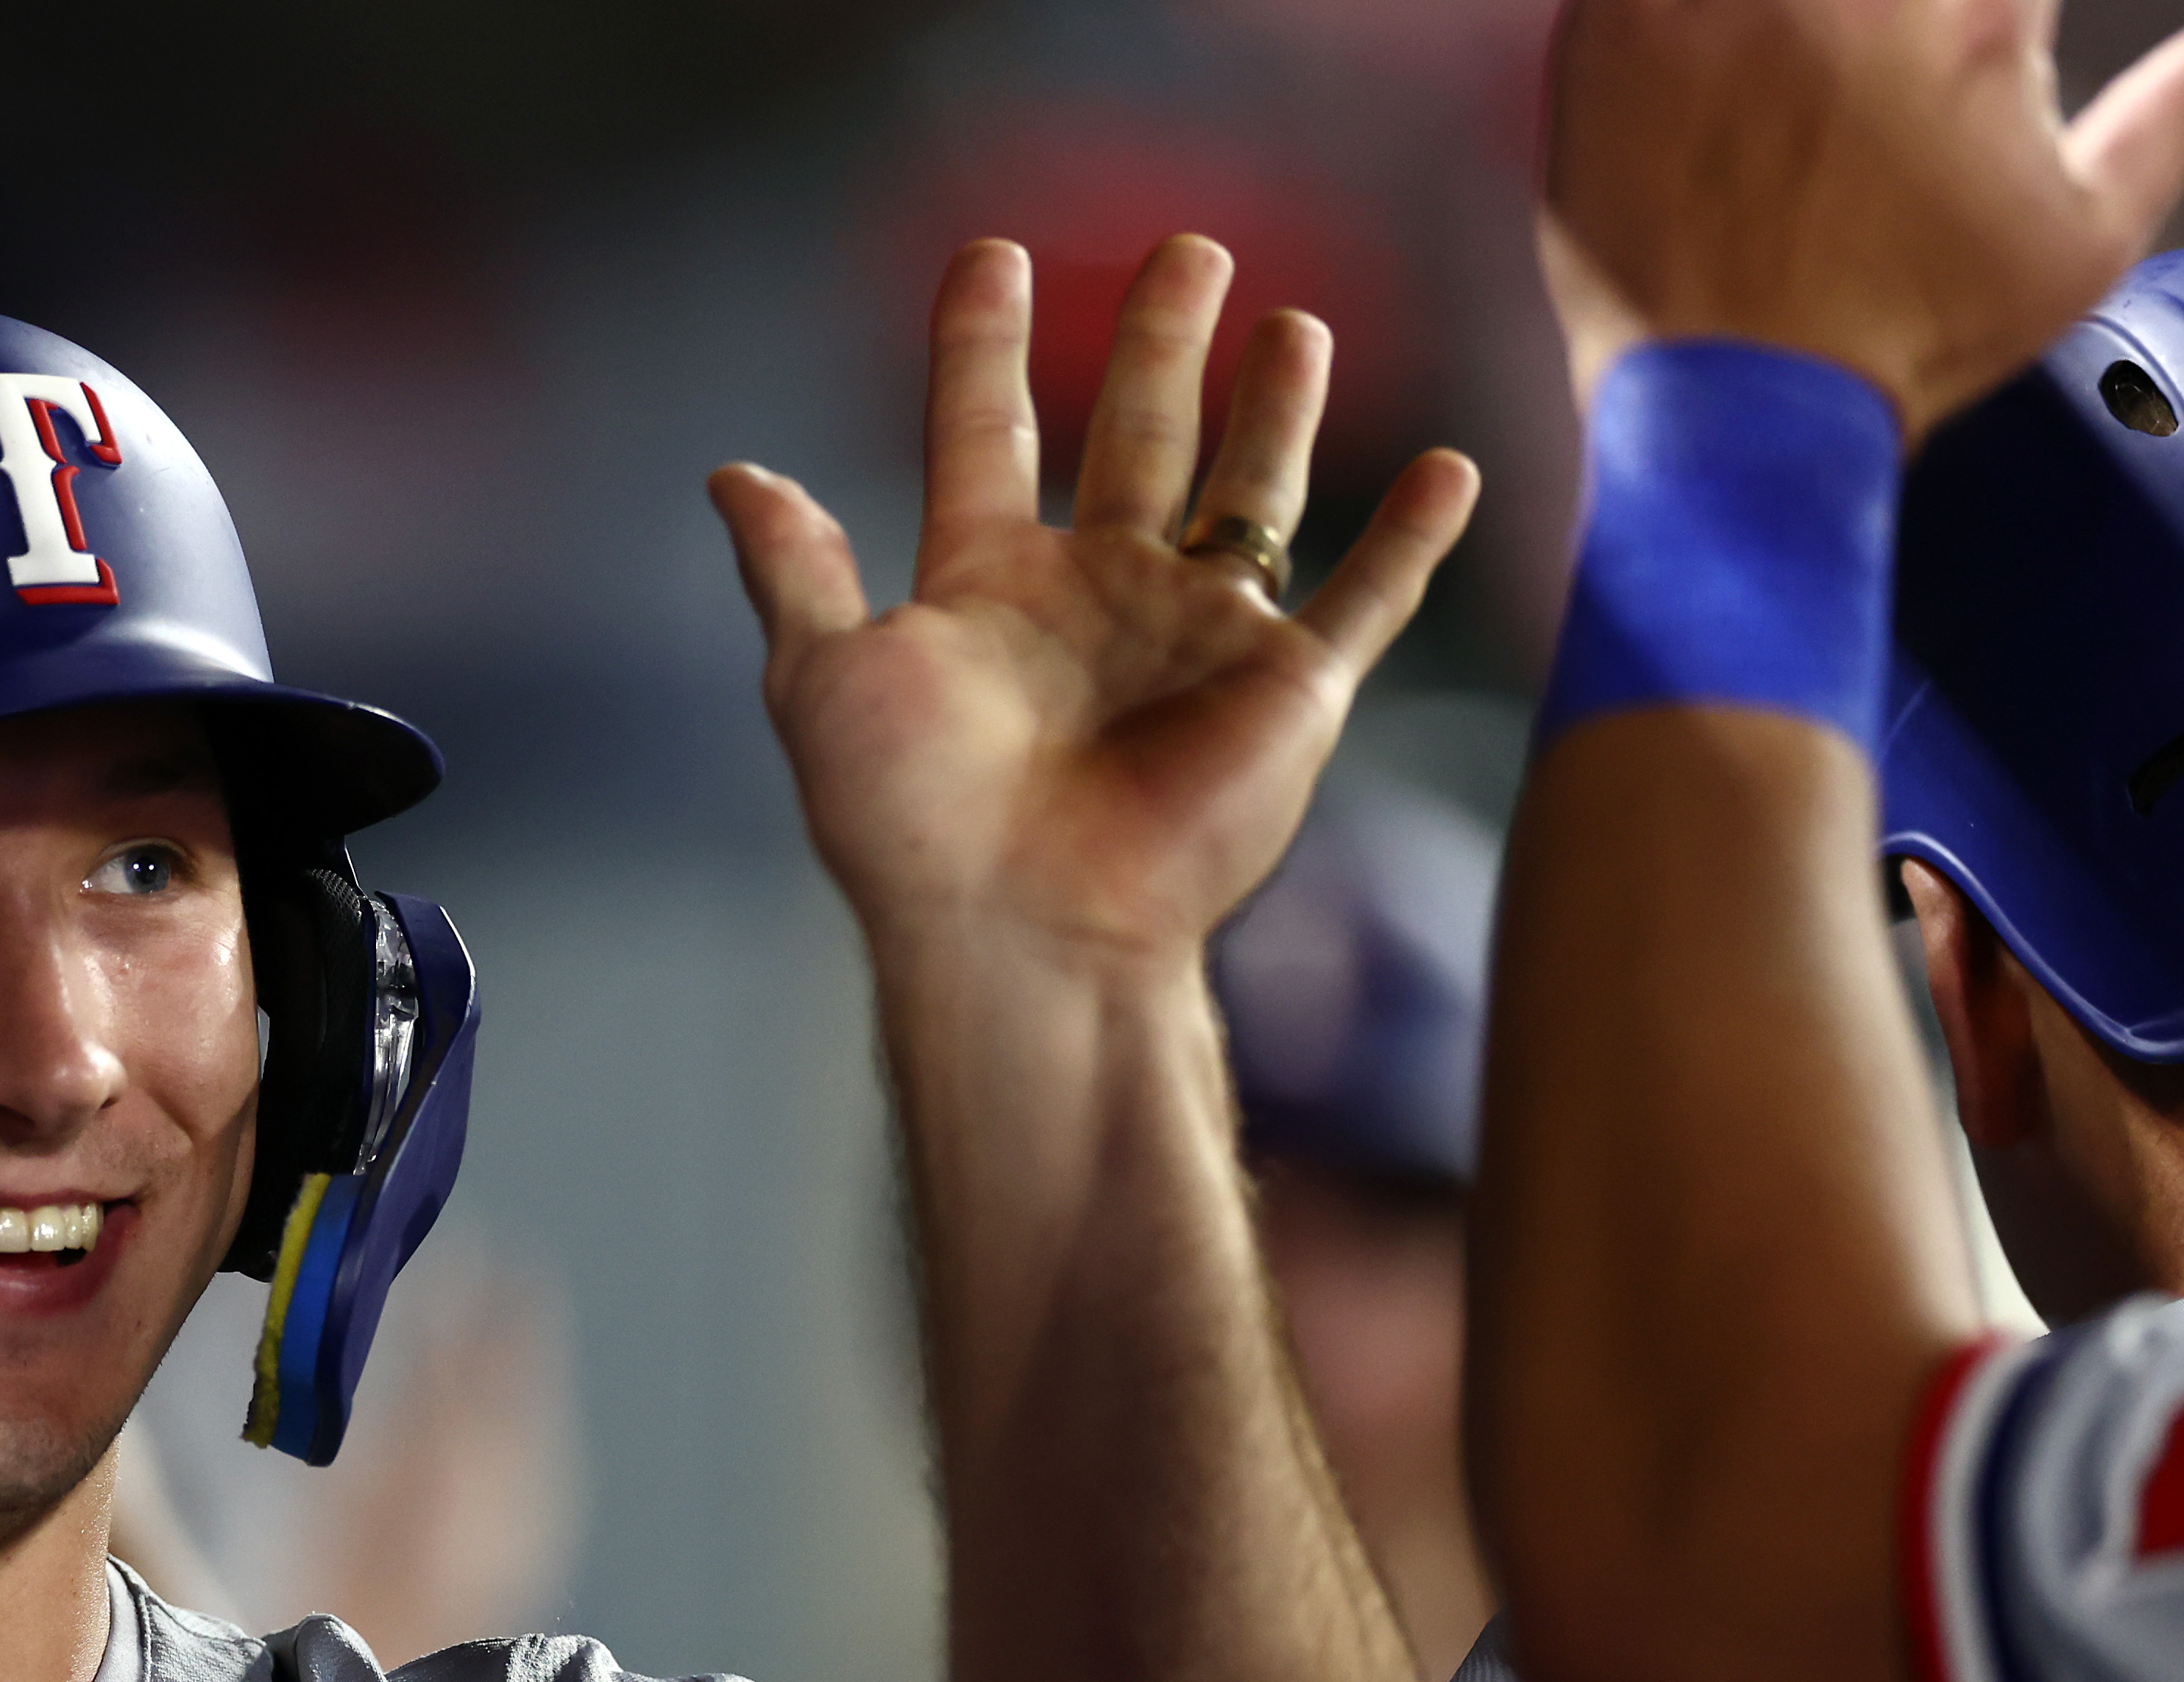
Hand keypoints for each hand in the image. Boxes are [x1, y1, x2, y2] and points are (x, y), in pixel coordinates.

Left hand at [712, 237, 1477, 989]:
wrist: (1022, 934)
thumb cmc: (911, 824)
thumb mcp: (826, 677)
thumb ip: (793, 570)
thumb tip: (730, 475)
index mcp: (988, 587)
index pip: (986, 433)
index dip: (984, 346)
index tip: (993, 255)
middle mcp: (1098, 597)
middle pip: (1136, 433)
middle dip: (1160, 340)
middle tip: (1189, 246)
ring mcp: (1198, 638)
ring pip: (1251, 491)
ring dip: (1276, 407)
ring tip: (1295, 322)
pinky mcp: (1286, 691)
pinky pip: (1365, 600)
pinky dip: (1414, 539)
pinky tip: (1454, 468)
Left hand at [1543, 0, 2183, 431]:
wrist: (1738, 420)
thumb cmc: (1908, 340)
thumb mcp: (2083, 238)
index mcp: (1980, 9)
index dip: (1988, 3)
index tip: (1976, 32)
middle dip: (1885, 6)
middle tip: (1881, 60)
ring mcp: (1718, 0)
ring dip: (1784, 13)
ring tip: (1801, 51)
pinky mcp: (1607, 29)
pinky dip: (1657, 10)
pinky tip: (1707, 47)